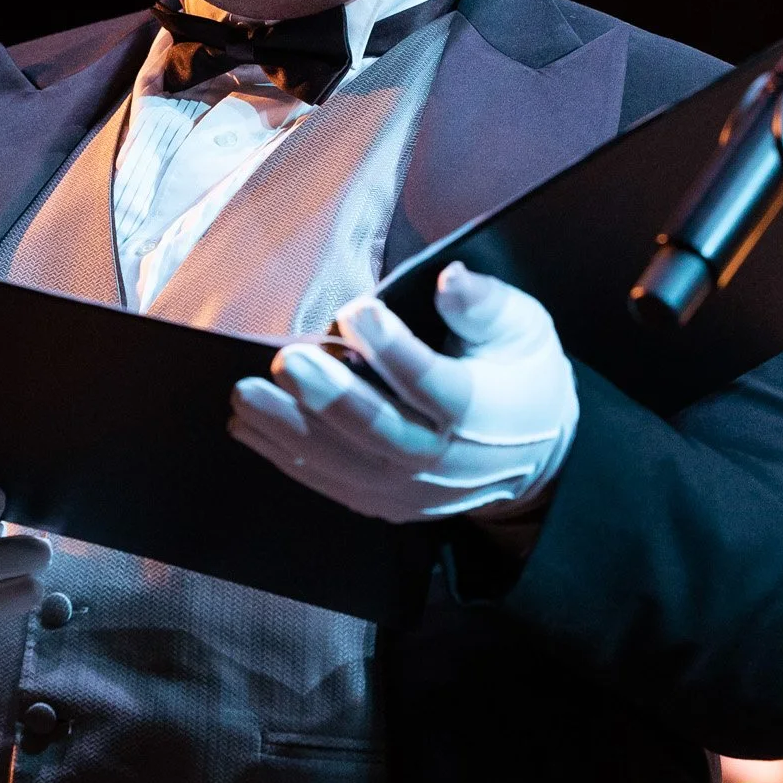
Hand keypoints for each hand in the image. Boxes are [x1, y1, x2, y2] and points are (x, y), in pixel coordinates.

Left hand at [228, 263, 577, 523]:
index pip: (434, 383)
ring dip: (290, 431)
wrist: (537, 457)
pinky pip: (332, 485)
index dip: (394, 350)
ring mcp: (414, 489)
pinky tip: (250, 429)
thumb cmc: (522, 376)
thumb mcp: (524, 329)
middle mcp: (446, 457)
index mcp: (482, 408)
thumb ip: (484, 304)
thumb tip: (449, 279)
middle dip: (330, 400)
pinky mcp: (389, 504)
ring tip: (246, 396)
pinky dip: (288, 459)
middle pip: (383, 434)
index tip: (356, 311)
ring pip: (347, 465)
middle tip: (285, 363)